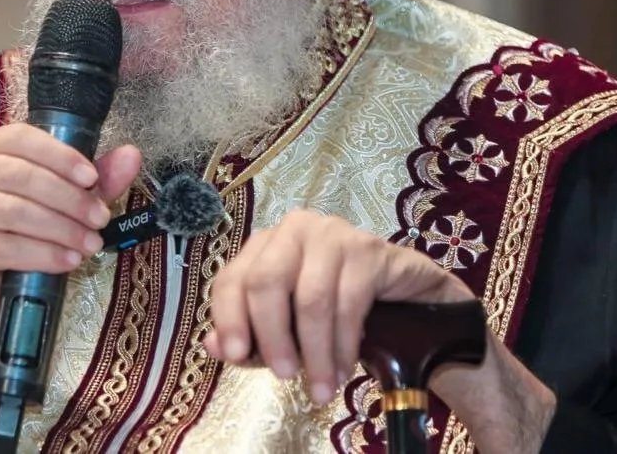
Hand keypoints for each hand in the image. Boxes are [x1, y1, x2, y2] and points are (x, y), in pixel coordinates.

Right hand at [0, 124, 141, 345]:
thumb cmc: (10, 245)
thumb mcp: (54, 206)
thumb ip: (89, 180)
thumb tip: (131, 156)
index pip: (20, 138)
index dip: (60, 156)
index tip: (92, 179)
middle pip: (19, 175)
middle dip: (68, 198)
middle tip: (99, 219)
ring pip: (14, 211)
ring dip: (60, 229)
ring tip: (89, 244)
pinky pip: (2, 246)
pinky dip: (41, 254)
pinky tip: (66, 261)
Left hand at [205, 211, 470, 403]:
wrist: (402, 295)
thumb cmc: (335, 308)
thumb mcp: (288, 328)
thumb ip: (251, 338)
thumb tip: (213, 347)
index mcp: (264, 245)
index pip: (232, 278)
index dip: (229, 318)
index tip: (236, 358)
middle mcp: (294, 230)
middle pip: (266, 281)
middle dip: (273, 336)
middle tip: (285, 377)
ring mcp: (333, 234)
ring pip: (310, 298)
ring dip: (315, 352)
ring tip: (320, 387)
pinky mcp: (369, 249)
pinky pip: (349, 303)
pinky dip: (343, 345)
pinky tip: (343, 370)